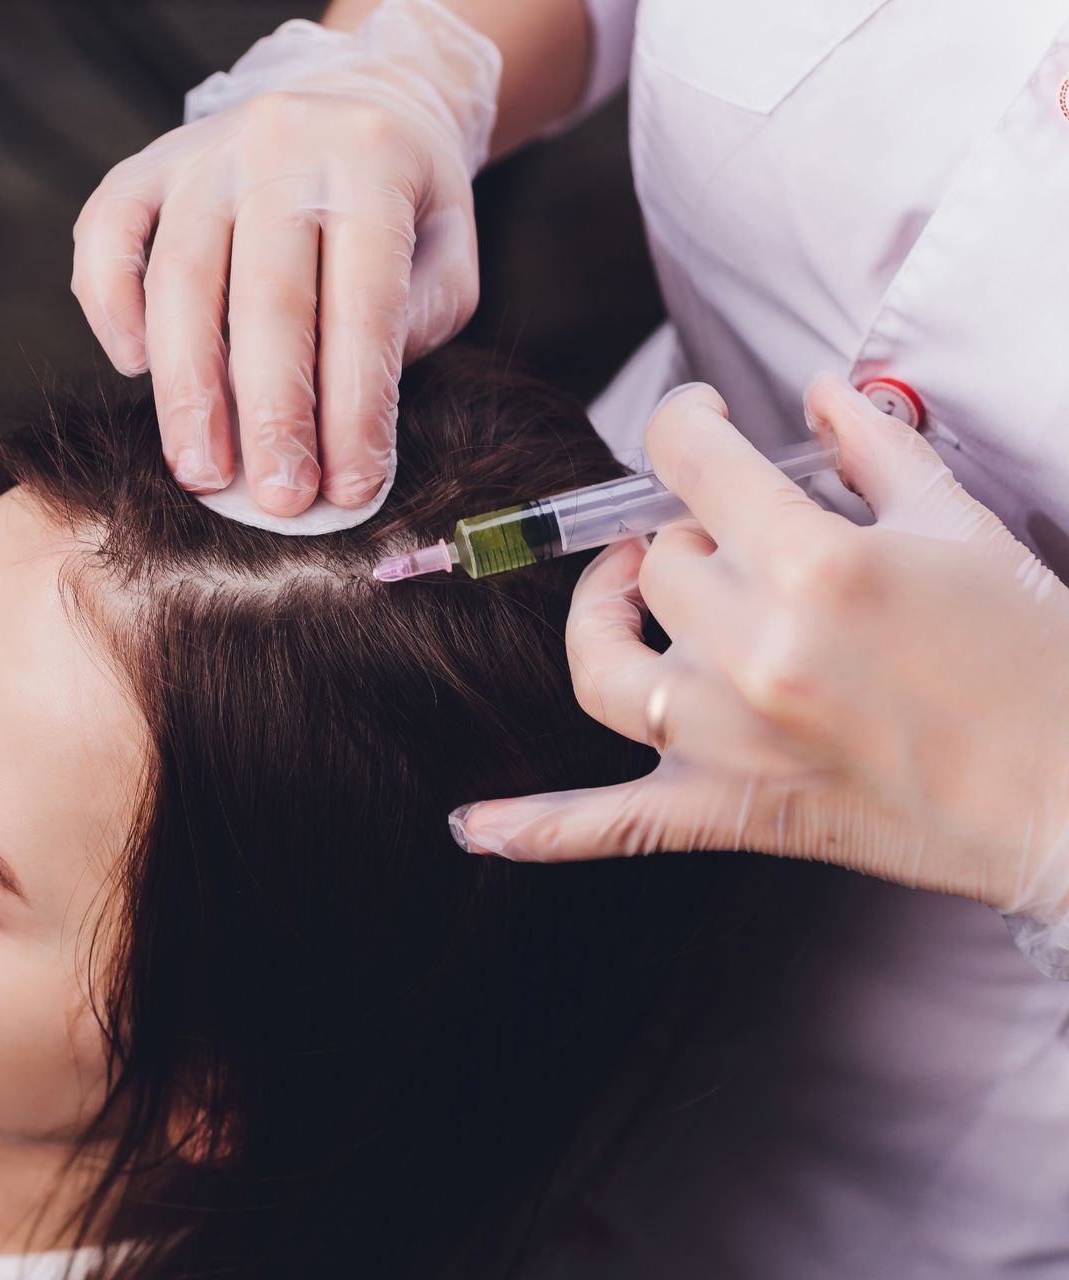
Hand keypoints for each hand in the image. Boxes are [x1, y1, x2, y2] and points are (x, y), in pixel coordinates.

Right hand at [70, 2, 500, 515]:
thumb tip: (351, 405)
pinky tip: (133, 369)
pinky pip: (106, 234)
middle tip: (277, 499)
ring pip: (181, 278)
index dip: (357, 406)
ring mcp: (203, 152)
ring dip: (188, 389)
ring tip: (202, 472)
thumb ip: (422, 318)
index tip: (352, 489)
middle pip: (268, 298)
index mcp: (372, 163)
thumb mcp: (447, 247)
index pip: (364, 304)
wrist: (344, 104)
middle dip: (271, 413)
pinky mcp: (144, 165)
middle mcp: (282, 146)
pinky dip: (110, 306)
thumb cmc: (399, 206)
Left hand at [449, 378, 1068, 971]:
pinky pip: (608, 824)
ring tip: (632, 592)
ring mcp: (731, 740)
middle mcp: (754, 649)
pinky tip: (472, 826)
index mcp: (814, 563)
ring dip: (607, 619)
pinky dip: (536, 830)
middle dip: (693, 537)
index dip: (686, 422)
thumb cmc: (1034, 657)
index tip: (700, 421)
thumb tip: (817, 390)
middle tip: (740, 539)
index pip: (689, 458)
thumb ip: (872, 446)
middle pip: (659, 563)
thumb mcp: (960, 524)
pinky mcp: (732, 813)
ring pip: (604, 664)